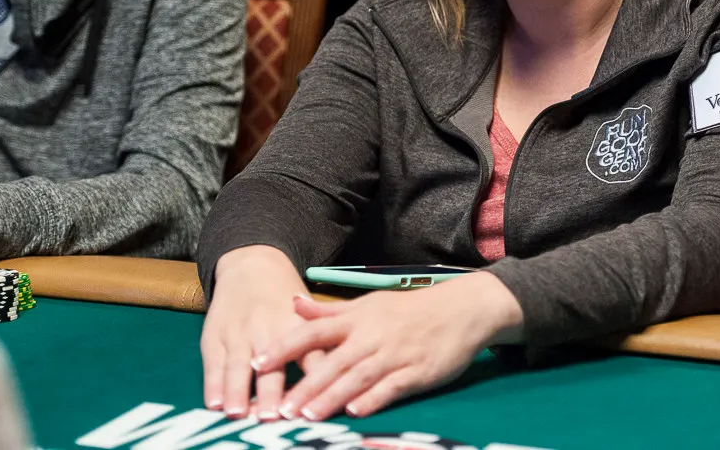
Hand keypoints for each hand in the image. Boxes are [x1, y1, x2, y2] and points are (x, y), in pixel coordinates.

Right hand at [200, 246, 319, 420]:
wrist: (252, 264)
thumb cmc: (286, 300)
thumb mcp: (308, 315)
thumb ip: (319, 348)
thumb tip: (337, 380)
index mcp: (297, 324)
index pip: (308, 355)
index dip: (310, 378)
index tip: (311, 402)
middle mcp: (267, 328)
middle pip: (270, 364)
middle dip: (270, 391)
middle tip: (272, 416)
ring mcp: (239, 333)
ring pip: (238, 365)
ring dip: (238, 390)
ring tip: (238, 412)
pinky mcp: (215, 336)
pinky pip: (213, 363)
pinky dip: (213, 383)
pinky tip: (214, 401)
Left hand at [252, 272, 523, 420]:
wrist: (461, 309)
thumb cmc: (409, 310)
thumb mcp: (368, 303)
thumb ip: (329, 310)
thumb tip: (293, 303)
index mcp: (358, 318)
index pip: (314, 331)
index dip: (285, 346)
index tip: (258, 362)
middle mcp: (372, 335)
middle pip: (333, 361)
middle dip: (305, 385)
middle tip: (279, 408)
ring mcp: (395, 354)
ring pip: (358, 377)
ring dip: (332, 396)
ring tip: (308, 416)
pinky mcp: (417, 371)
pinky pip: (391, 386)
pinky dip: (373, 398)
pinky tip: (355, 411)